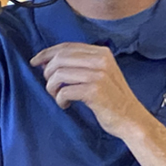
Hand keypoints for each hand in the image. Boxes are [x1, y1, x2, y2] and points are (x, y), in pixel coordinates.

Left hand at [31, 43, 152, 138]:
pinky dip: (60, 100)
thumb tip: (48, 61)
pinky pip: (64, 91)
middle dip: (48, 73)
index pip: (67, 47)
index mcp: (102, 53)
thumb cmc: (112, 98)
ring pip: (59, 74)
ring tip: (58, 97)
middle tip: (51, 86)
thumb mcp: (101, 73)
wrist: (131, 118)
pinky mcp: (94, 91)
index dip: (47, 53)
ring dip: (52, 88)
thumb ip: (81, 64)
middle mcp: (101, 60)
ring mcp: (98, 75)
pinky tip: (66, 105)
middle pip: (60, 59)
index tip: (34, 62)